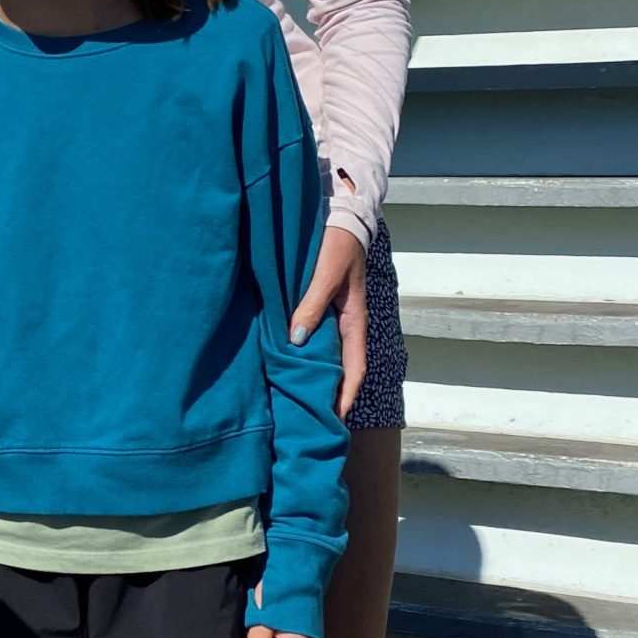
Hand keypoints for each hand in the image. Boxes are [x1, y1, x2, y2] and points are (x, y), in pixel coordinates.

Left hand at [289, 225, 366, 418]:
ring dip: (313, 376)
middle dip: (328, 394)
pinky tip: (283, 364)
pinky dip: (300, 353)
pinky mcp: (316, 306)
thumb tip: (297, 340)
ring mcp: (330, 316)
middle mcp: (343, 324)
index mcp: (354, 320)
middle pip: (338, 367)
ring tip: (294, 401)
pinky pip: (309, 336)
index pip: (354, 369)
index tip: (336, 422)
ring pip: (322, 354)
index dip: (346, 396)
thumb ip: (311, 305)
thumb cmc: (338, 244)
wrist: (339, 216)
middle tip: (309, 421)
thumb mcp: (326, 274)